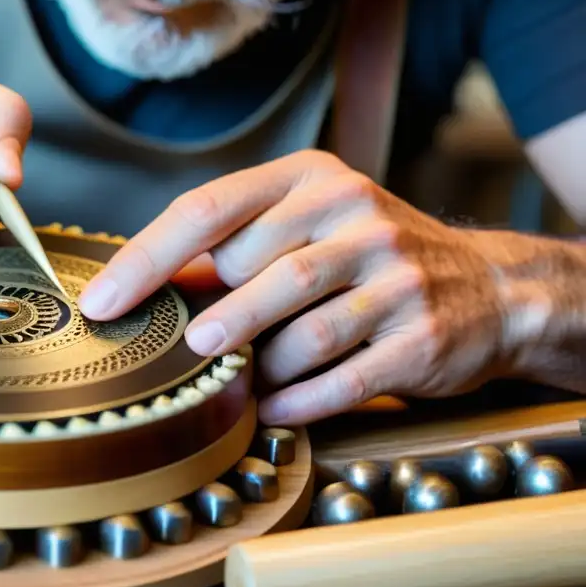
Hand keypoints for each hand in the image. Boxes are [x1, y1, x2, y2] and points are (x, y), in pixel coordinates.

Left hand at [78, 150, 513, 424]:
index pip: (207, 211)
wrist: (488, 287)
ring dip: (256, 364)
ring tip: (237, 378)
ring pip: (300, 329)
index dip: (144, 261)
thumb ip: (232, 248)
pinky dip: (297, 401)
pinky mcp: (422, 335)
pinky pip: (342, 378)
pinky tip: (273, 408)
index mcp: (308, 178)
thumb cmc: (365, 256)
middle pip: (253, 269)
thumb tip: (139, 288)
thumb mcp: (304, 225)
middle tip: (190, 349)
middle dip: (214, 319)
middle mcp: (354, 213)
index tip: (98, 303)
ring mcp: (395, 274)